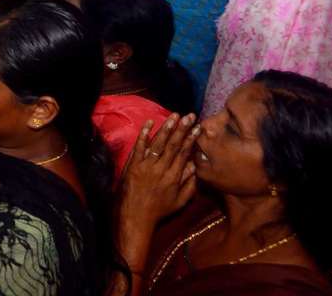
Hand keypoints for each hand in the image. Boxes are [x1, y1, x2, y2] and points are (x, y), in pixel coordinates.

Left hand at [121, 113, 199, 227]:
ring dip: (166, 128)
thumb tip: (195, 166)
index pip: (184, 153)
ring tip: (174, 116)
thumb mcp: (180, 201)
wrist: (136, 216)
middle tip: (190, 116)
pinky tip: (149, 122)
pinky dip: (143, 134)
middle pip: (173, 145)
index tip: (197, 127)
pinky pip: (139, 147)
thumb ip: (189, 184)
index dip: (191, 139)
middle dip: (182, 129)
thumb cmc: (159, 210)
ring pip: (158, 143)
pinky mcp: (133, 165)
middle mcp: (161, 169)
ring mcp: (146, 166)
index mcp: (174, 177)